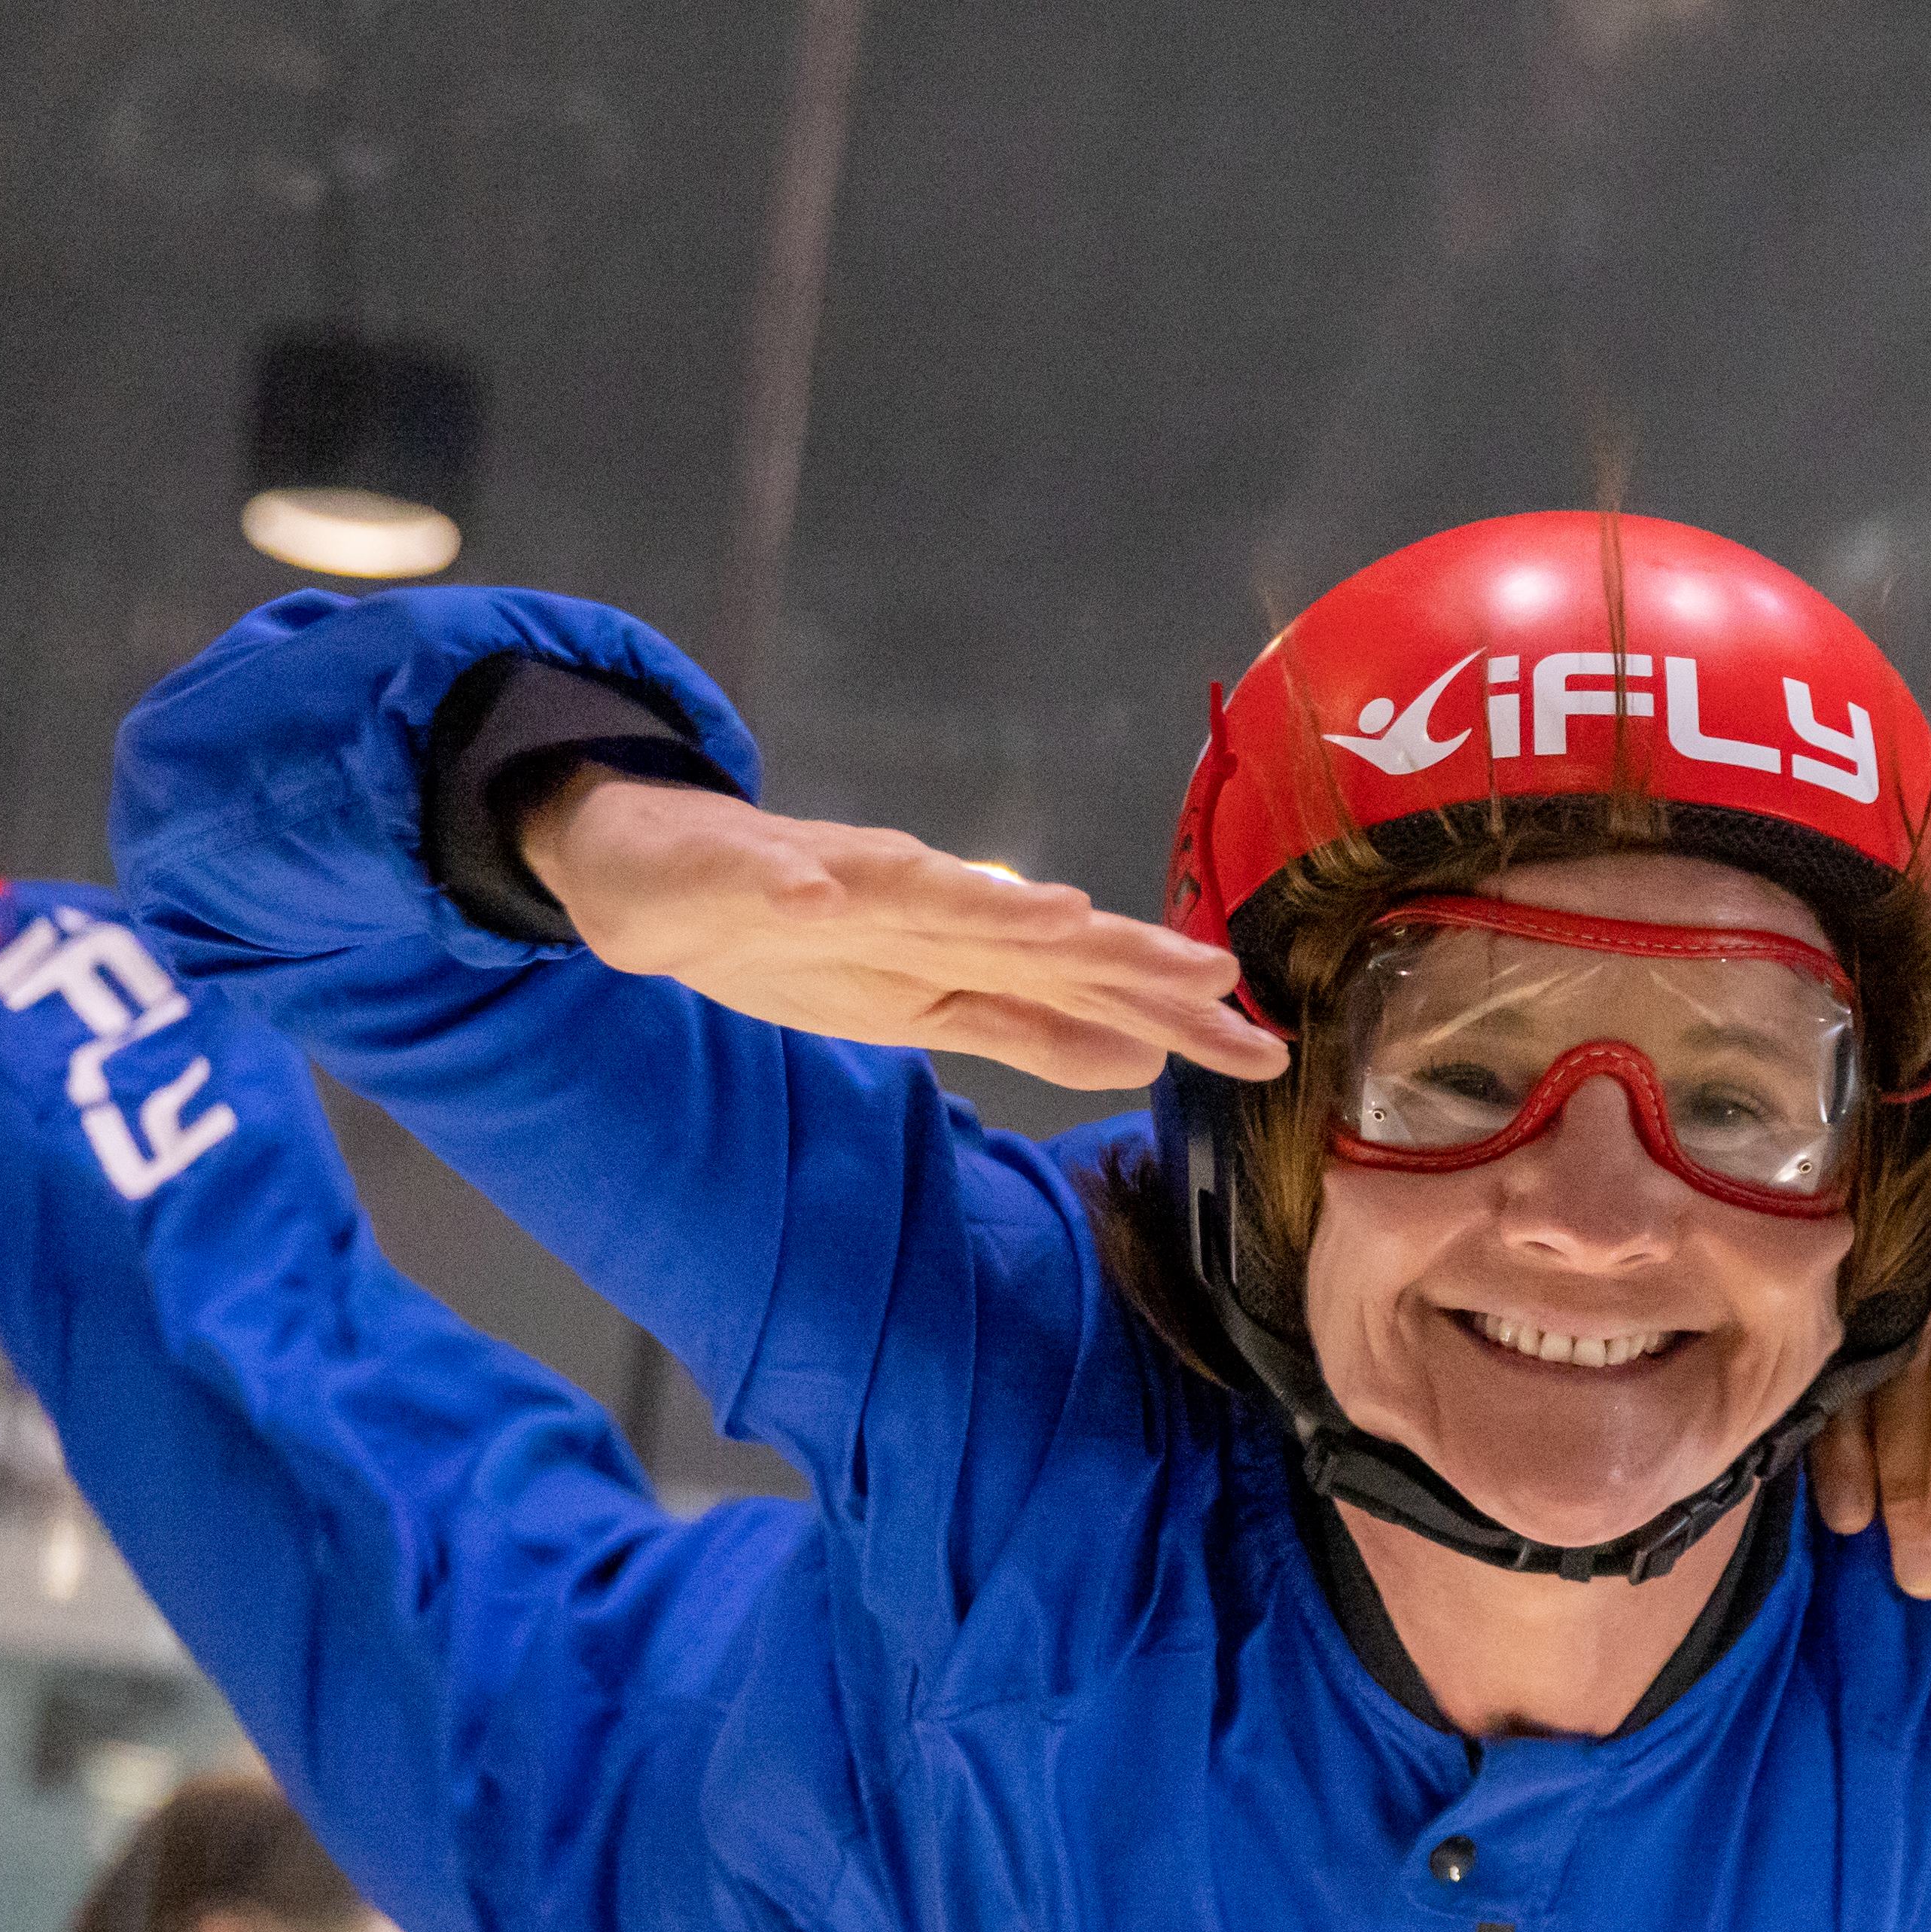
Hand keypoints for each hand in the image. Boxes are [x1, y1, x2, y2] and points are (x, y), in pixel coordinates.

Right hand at [526, 773, 1286, 1091]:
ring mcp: (837, 881)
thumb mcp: (927, 1009)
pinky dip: (796, 886)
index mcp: (967, 947)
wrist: (664, 874)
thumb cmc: (805, 938)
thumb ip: (1032, 1029)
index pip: (1090, 985)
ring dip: (986, 903)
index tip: (1266, 1051)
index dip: (1175, 1015)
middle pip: (1035, 937)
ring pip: (921, 891)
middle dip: (1124, 955)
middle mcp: (925, 904)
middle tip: (1214, 972)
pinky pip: (772, 881)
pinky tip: (815, 896)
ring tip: (1062, 916)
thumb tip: (1145, 1058)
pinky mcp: (747, 872)